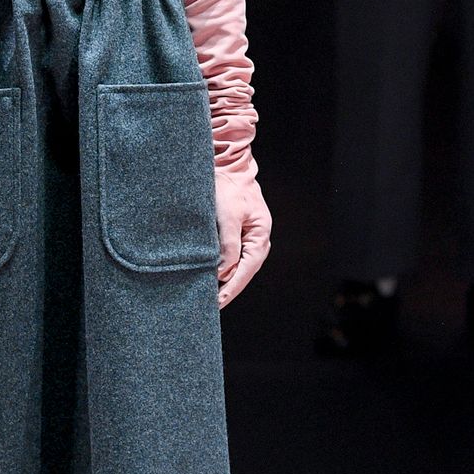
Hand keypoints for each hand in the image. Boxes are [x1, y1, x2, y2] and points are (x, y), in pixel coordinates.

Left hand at [216, 169, 271, 308]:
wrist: (226, 167)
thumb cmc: (227, 188)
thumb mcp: (227, 215)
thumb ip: (228, 245)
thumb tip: (224, 273)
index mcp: (260, 234)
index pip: (248, 268)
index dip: (233, 286)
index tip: (220, 301)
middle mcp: (258, 238)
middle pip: (245, 271)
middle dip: (231, 288)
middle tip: (214, 306)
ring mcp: (249, 237)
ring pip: (239, 265)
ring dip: (228, 281)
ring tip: (214, 297)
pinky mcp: (238, 234)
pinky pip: (234, 256)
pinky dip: (224, 268)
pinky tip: (214, 277)